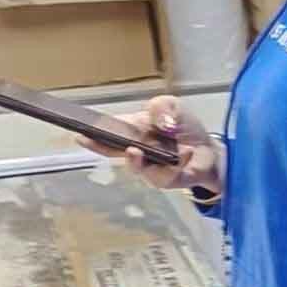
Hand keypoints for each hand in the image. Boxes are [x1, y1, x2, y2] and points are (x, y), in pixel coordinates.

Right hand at [79, 94, 223, 196]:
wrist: (208, 150)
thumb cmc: (183, 128)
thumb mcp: (172, 106)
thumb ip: (161, 107)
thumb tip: (160, 122)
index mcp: (132, 131)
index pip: (106, 131)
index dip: (91, 132)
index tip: (78, 130)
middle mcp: (136, 151)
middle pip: (113, 151)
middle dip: (99, 147)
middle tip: (91, 140)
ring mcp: (150, 167)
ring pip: (136, 168)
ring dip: (134, 161)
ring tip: (134, 150)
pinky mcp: (169, 180)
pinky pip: (167, 176)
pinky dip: (178, 162)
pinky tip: (187, 152)